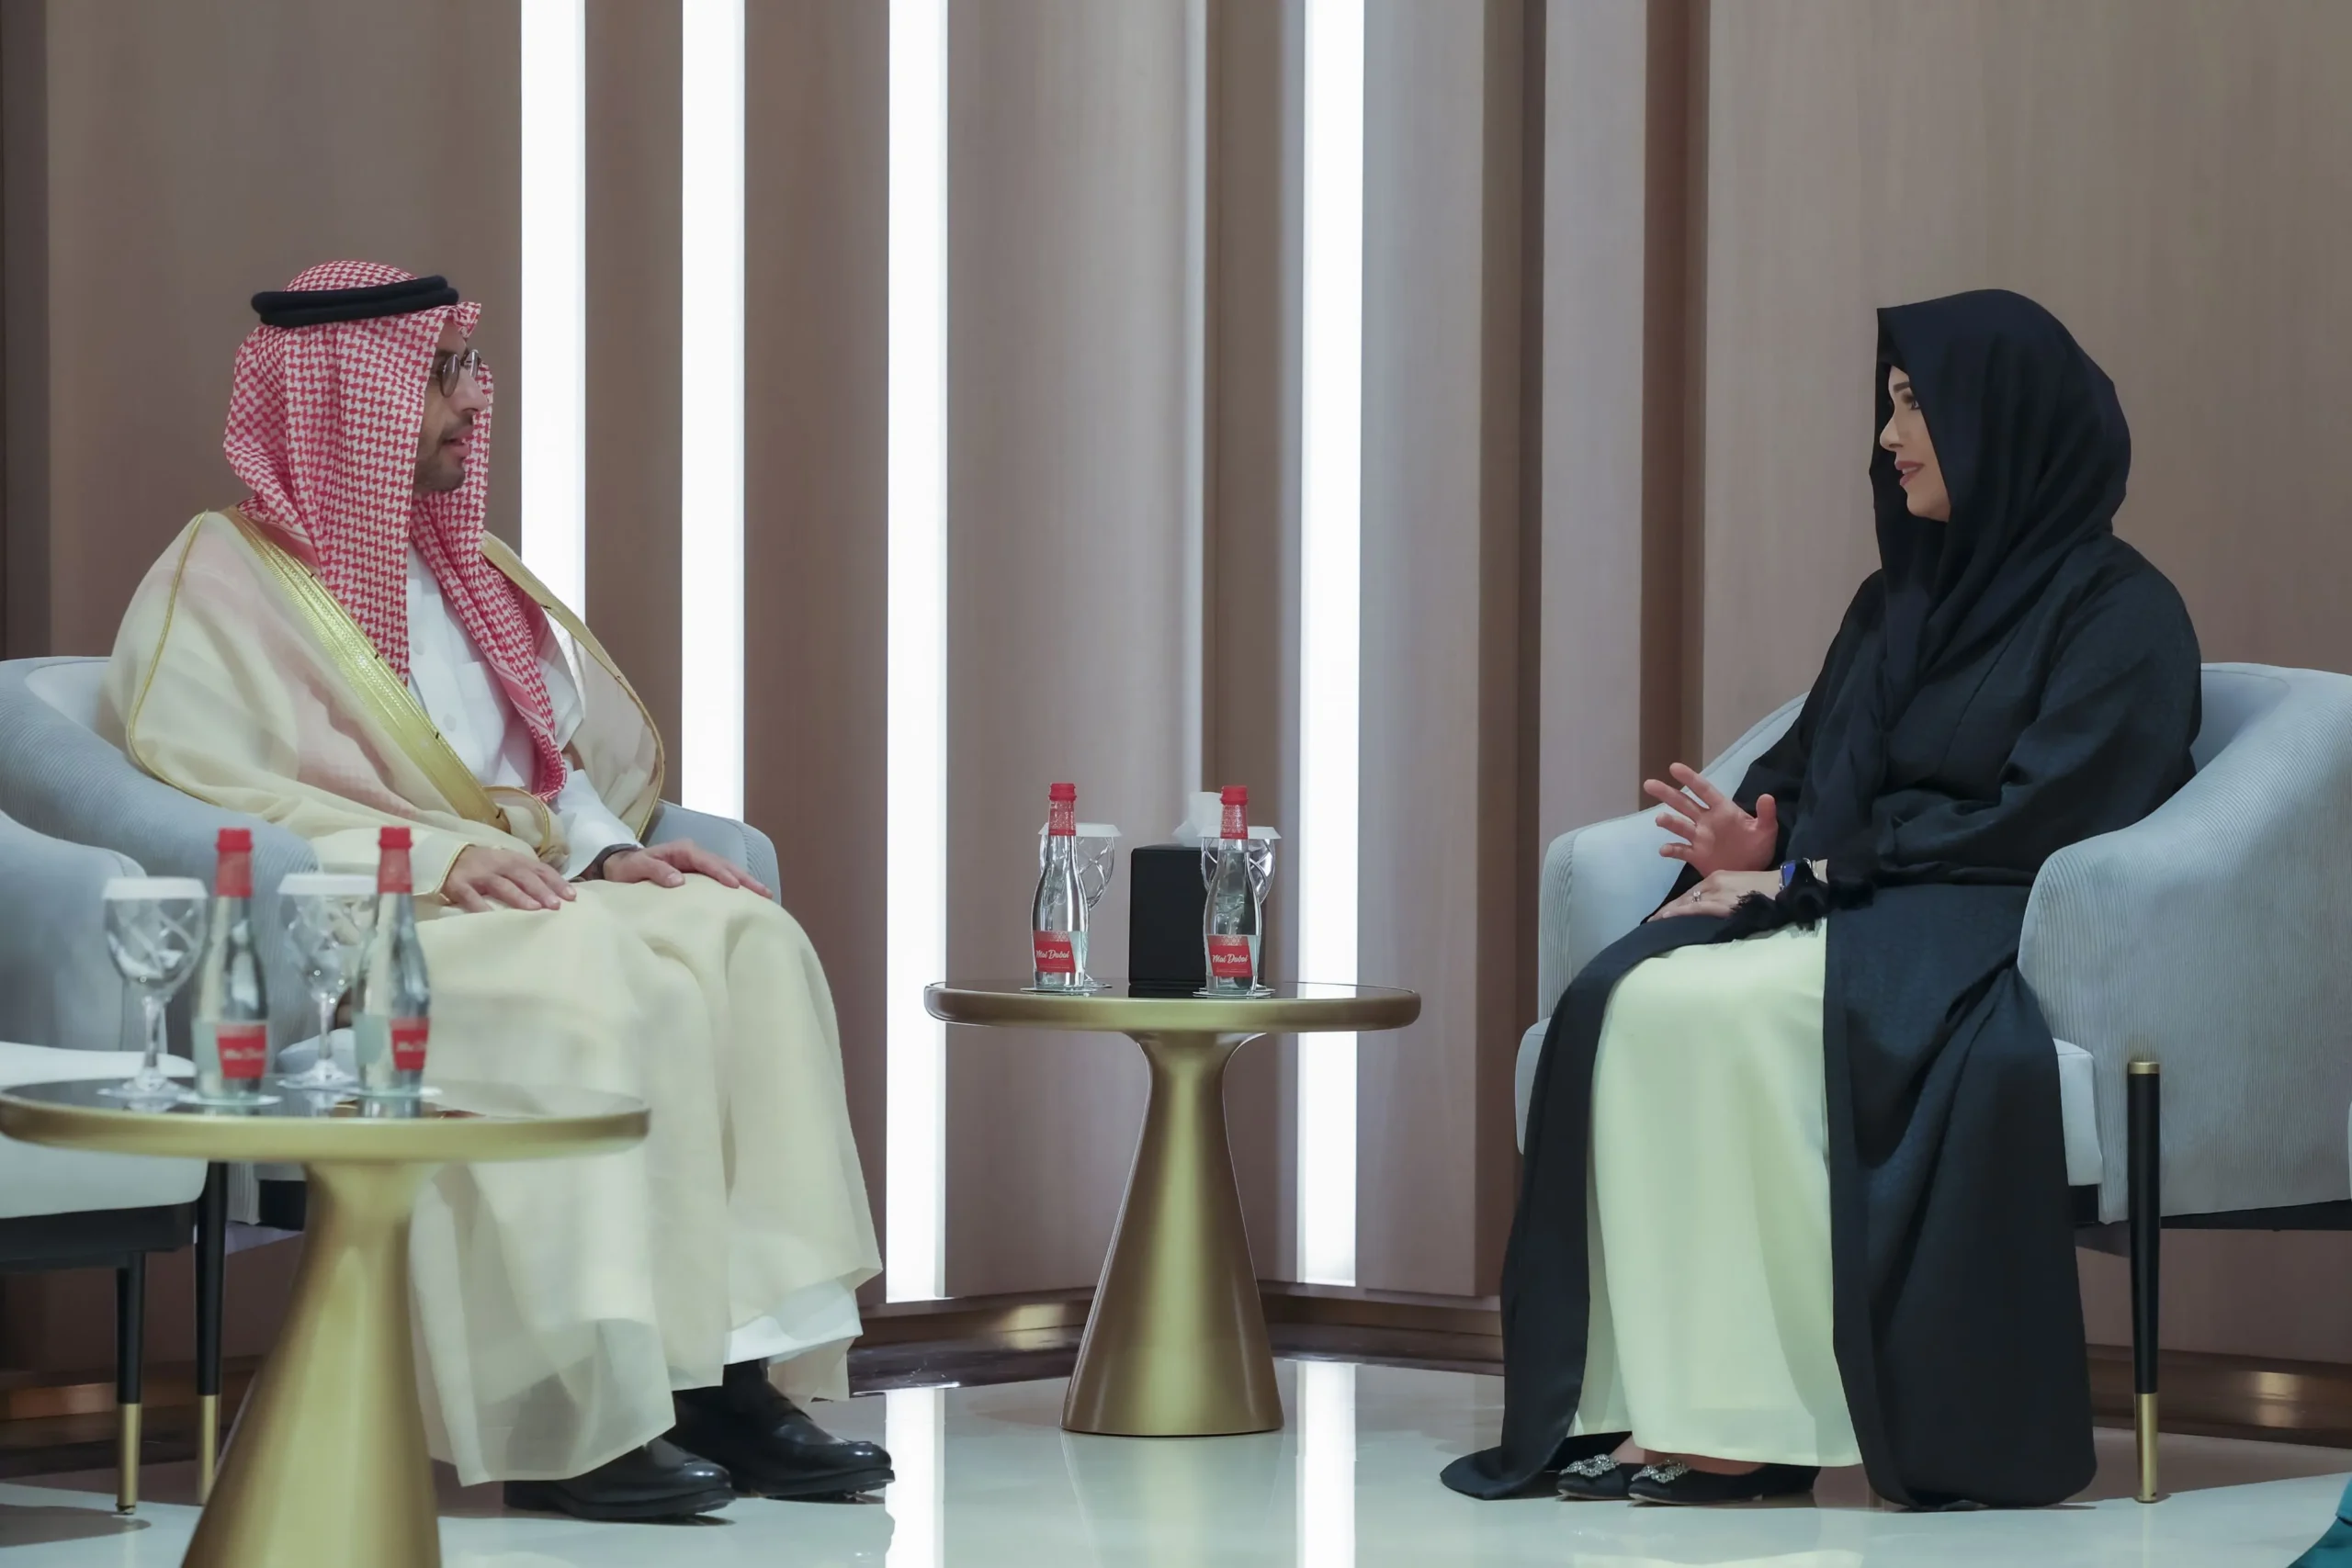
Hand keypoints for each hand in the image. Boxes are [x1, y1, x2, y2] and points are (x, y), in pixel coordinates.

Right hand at [444, 845, 575, 912]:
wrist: (447, 857)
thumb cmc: (485, 865)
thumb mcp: (507, 865)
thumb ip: (527, 875)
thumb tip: (555, 894)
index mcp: (514, 860)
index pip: (540, 869)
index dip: (556, 882)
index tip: (572, 897)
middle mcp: (499, 864)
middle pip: (524, 876)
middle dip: (541, 890)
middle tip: (556, 905)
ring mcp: (479, 874)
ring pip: (502, 885)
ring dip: (519, 897)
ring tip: (535, 909)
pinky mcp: (459, 885)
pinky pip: (471, 898)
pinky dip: (481, 907)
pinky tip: (492, 918)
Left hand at [598, 841, 771, 898]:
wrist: (620, 865)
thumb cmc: (628, 868)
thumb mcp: (636, 868)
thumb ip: (656, 871)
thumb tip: (679, 880)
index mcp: (682, 850)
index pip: (707, 861)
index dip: (721, 873)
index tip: (734, 886)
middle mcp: (694, 853)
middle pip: (724, 864)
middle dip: (744, 878)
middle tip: (764, 892)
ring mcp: (698, 863)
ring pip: (727, 870)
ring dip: (745, 881)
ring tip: (764, 894)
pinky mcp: (698, 873)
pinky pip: (720, 877)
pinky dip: (736, 885)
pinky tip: (747, 896)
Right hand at [1644, 763, 1779, 876]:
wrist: (1752, 873)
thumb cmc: (1759, 848)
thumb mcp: (1767, 830)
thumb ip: (1766, 814)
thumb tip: (1767, 796)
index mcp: (1722, 811)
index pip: (1704, 791)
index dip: (1690, 779)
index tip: (1673, 767)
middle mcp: (1706, 821)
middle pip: (1683, 804)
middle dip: (1667, 793)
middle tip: (1649, 784)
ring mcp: (1699, 839)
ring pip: (1680, 826)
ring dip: (1669, 822)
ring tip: (1660, 819)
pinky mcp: (1696, 856)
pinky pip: (1680, 851)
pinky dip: (1671, 850)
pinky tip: (1664, 850)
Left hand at [1648, 869, 1781, 921]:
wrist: (1782, 888)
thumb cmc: (1767, 889)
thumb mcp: (1742, 886)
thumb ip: (1727, 894)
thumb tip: (1719, 908)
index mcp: (1719, 876)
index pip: (1694, 891)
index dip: (1679, 902)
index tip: (1667, 911)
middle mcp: (1713, 882)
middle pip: (1686, 896)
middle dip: (1670, 908)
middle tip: (1654, 919)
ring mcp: (1715, 892)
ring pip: (1686, 902)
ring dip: (1669, 913)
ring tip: (1654, 922)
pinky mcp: (1719, 903)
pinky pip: (1693, 908)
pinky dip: (1678, 913)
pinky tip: (1665, 919)